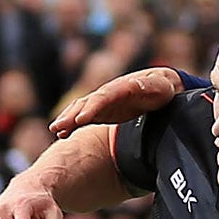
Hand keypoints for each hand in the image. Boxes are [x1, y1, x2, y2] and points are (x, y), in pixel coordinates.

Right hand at [48, 67, 180, 137]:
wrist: (161, 87)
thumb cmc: (162, 87)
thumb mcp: (159, 86)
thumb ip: (149, 85)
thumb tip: (137, 83)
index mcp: (123, 87)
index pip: (104, 97)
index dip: (92, 107)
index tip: (81, 119)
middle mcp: (109, 93)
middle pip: (87, 103)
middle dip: (72, 115)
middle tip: (58, 127)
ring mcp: (104, 101)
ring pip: (82, 109)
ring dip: (68, 119)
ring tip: (56, 131)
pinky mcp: (102, 110)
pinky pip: (84, 116)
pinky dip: (73, 124)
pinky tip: (62, 134)